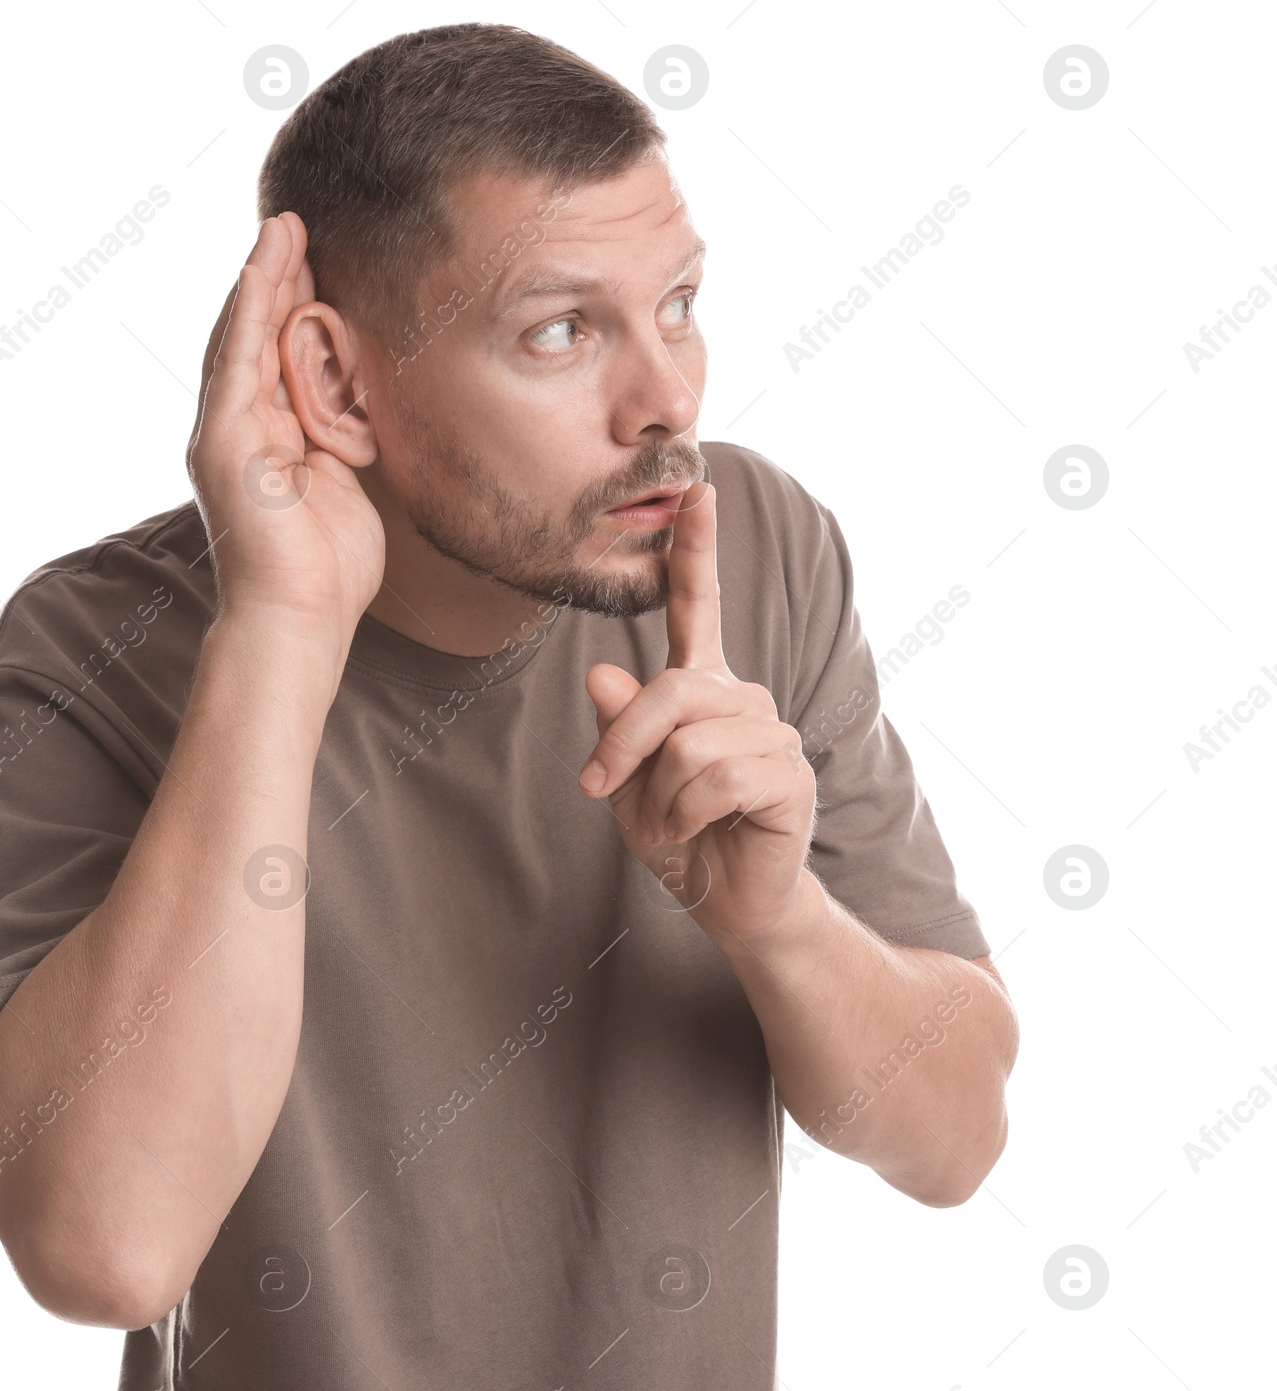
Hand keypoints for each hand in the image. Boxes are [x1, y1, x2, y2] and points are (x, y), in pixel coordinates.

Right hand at [186, 213, 384, 646]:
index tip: (317, 259)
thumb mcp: (346, 486)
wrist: (300, 618)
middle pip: (255, 335)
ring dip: (263, 277)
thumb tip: (361, 408)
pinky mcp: (222, 441)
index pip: (277, 357)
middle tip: (297, 221)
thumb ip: (342, 440)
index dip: (294, 305)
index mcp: (266, 440)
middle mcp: (237, 429)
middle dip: (277, 277)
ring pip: (242, 337)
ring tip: (284, 226)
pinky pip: (237, 362)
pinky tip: (263, 268)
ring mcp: (224, 433)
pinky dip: (248, 312)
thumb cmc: (329, 570)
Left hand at [576, 480, 817, 943]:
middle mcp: (741, 699)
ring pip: (688, 744)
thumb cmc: (678, 836)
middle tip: (599, 786)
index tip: (697, 489)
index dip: (695, 551)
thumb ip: (618, 731)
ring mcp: (772, 734)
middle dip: (624, 744)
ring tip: (675, 822)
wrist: (725, 901)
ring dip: (660, 797)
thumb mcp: (627, 783)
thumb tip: (601, 672)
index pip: (696, 608)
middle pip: (669, 691)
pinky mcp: (791, 776)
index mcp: (701, 688)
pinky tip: (698, 831)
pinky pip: (717, 779)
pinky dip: (687, 814)